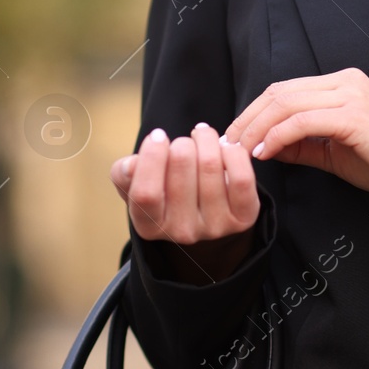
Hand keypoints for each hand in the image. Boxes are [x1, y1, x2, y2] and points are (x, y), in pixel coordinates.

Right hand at [110, 123, 259, 281]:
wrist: (203, 216)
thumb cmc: (165, 193)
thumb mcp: (136, 184)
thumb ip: (125, 174)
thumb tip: (131, 165)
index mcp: (150, 226)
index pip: (146, 194)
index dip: (152, 156)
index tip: (158, 136)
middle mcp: (182, 232)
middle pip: (181, 167)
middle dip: (182, 143)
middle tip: (183, 142)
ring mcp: (215, 227)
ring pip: (211, 165)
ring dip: (206, 140)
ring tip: (202, 137)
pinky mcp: (243, 218)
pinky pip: (240, 176)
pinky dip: (233, 152)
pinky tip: (224, 148)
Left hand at [224, 68, 368, 200]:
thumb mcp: (333, 153)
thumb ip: (301, 146)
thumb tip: (264, 146)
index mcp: (341, 84)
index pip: (284, 90)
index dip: (254, 112)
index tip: (234, 137)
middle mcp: (344, 82)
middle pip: (279, 93)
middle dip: (247, 119)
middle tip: (227, 145)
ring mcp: (349, 95)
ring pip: (285, 104)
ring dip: (256, 129)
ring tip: (240, 152)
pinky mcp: (353, 116)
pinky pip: (302, 121)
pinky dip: (277, 137)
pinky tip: (265, 153)